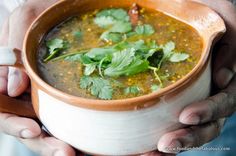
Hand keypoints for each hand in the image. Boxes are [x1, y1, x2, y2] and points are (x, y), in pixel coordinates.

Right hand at [0, 1, 75, 155]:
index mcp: (7, 81)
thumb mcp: (24, 20)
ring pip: (46, 128)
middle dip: (42, 142)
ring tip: (72, 152)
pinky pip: (65, 119)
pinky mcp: (62, 99)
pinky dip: (74, 133)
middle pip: (25, 126)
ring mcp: (42, 99)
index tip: (33, 129)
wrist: (60, 12)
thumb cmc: (39, 14)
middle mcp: (23, 95)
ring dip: (57, 143)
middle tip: (62, 151)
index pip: (3, 112)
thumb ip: (11, 49)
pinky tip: (84, 143)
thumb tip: (15, 85)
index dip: (14, 125)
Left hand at [146, 0, 235, 153]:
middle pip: (207, 125)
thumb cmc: (207, 11)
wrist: (189, 10)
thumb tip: (223, 79)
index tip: (186, 115)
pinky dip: (158, 134)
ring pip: (189, 128)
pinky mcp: (175, 99)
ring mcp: (194, 98)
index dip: (208, 112)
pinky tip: (144, 144)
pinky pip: (170, 120)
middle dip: (188, 137)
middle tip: (166, 144)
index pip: (223, 103)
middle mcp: (211, 93)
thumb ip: (231, 47)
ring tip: (152, 151)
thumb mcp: (224, 19)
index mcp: (227, 79)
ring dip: (173, 143)